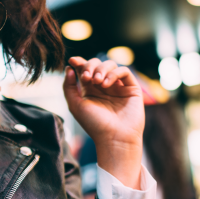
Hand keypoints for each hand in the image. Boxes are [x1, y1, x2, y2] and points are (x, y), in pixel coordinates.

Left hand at [63, 57, 143, 188]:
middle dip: (89, 66)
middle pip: (96, 64)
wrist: (114, 137)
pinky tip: (106, 84)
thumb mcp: (75, 105)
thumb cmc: (94, 124)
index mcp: (90, 90)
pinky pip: (124, 71)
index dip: (79, 63)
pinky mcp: (131, 88)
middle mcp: (103, 86)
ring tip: (97, 82)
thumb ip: (68, 87)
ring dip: (101, 69)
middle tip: (86, 77)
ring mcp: (118, 86)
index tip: (72, 61)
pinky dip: (113, 74)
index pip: (85, 70)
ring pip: (110, 65)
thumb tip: (69, 68)